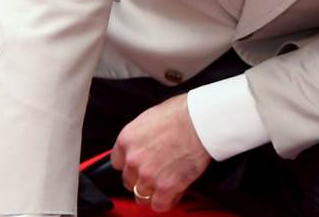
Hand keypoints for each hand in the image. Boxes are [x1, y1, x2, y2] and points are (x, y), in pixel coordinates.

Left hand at [110, 93, 211, 211]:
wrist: (201, 120)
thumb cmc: (182, 113)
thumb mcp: (151, 116)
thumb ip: (141, 136)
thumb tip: (142, 144)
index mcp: (127, 139)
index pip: (117, 162)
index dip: (130, 163)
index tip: (139, 163)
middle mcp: (134, 159)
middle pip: (129, 181)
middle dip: (141, 177)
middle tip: (156, 170)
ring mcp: (149, 175)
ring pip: (141, 196)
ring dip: (153, 190)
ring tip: (166, 181)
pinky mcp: (166, 187)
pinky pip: (159, 205)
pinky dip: (167, 200)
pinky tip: (174, 190)